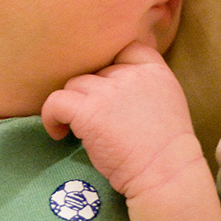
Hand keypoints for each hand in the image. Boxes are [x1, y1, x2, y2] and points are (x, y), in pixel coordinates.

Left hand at [41, 41, 199, 196]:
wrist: (165, 172)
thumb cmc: (166, 150)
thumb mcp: (168, 102)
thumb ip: (146, 86)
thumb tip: (113, 85)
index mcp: (156, 72)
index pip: (127, 48)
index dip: (114, 64)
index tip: (110, 88)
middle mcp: (132, 75)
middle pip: (97, 70)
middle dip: (94, 93)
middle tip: (95, 118)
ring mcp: (110, 91)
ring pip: (75, 83)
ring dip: (74, 104)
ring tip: (77, 127)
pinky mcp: (89, 111)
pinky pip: (56, 101)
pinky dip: (51, 117)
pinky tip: (59, 133)